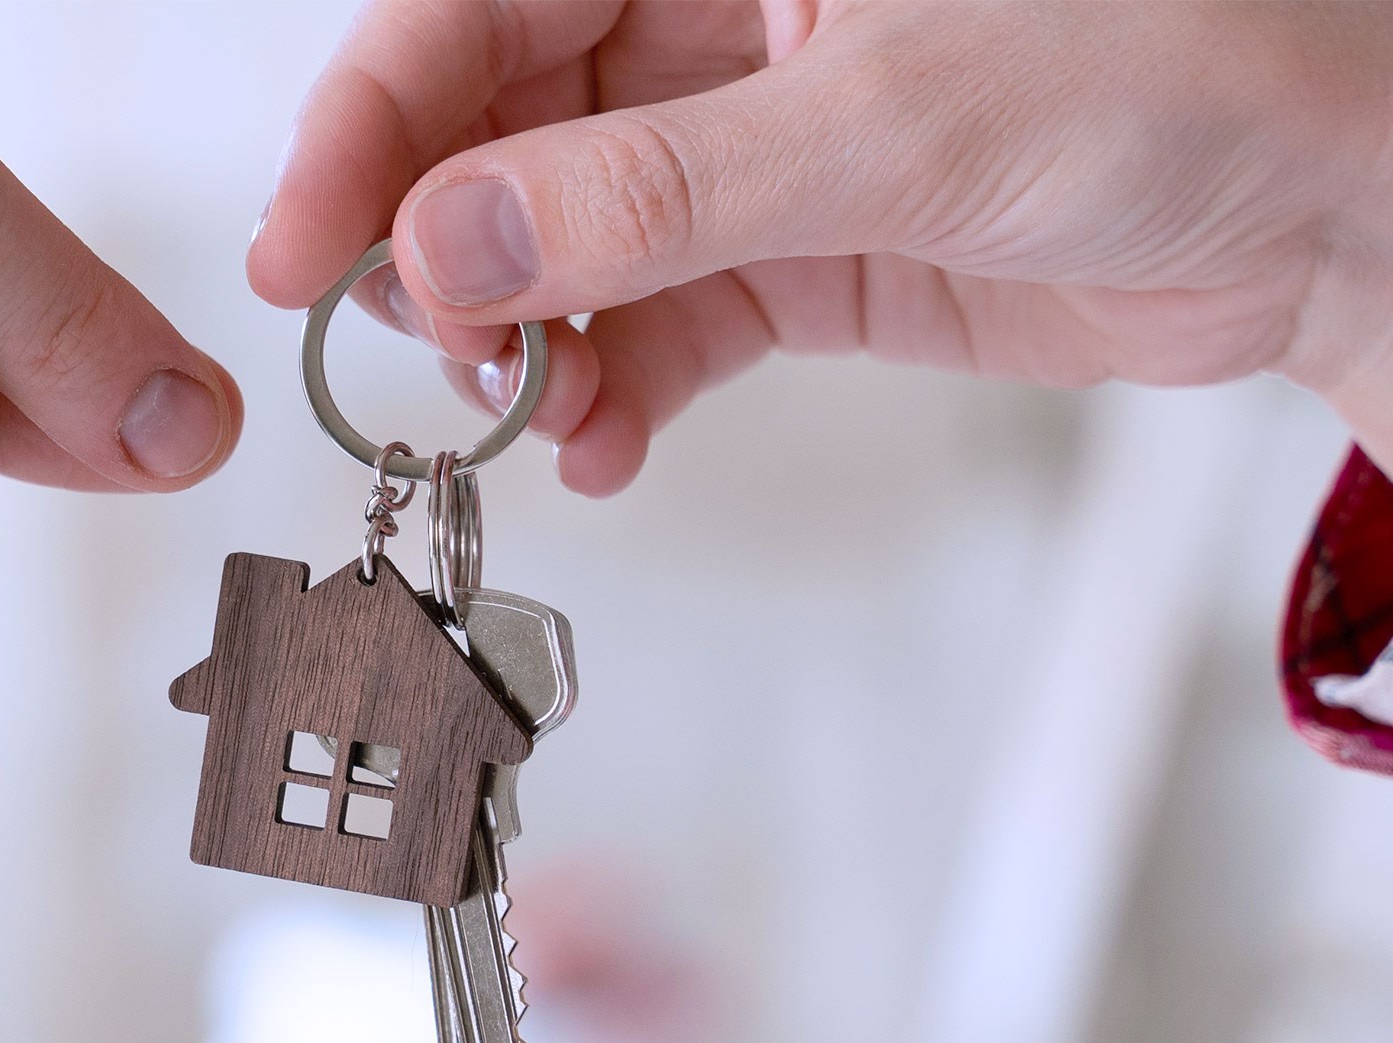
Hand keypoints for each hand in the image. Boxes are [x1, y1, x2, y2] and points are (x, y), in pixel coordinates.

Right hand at [251, 1, 1392, 493]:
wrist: (1336, 205)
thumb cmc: (1184, 63)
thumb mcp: (889, 123)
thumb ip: (647, 195)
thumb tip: (444, 246)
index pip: (477, 4)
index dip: (372, 126)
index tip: (305, 252)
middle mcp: (715, 15)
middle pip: (496, 126)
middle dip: (448, 254)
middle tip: (436, 357)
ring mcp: (749, 140)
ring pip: (562, 240)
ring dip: (527, 343)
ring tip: (532, 414)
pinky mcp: (794, 249)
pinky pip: (653, 322)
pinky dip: (615, 392)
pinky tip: (606, 445)